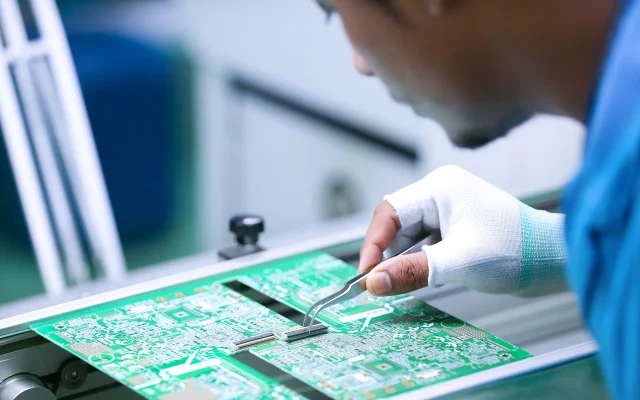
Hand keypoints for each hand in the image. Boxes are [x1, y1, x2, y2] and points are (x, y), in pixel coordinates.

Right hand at [358, 165, 567, 296]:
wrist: (556, 260)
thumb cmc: (515, 251)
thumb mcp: (458, 262)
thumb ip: (412, 271)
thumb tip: (373, 283)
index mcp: (439, 188)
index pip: (390, 212)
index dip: (373, 243)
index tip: (366, 274)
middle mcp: (440, 194)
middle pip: (396, 225)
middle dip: (388, 255)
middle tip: (378, 286)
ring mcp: (448, 212)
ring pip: (408, 237)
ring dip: (402, 261)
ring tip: (399, 285)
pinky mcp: (455, 229)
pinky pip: (424, 245)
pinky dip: (418, 263)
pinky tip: (418, 278)